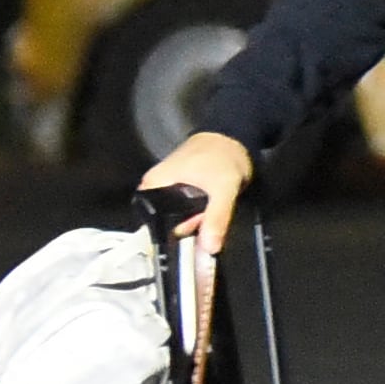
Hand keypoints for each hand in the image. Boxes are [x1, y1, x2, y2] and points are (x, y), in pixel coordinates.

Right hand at [138, 132, 254, 250]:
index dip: (170, 235)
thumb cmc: (221, 156)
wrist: (233, 136)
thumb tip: (210, 247)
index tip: (189, 237)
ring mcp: (167, 189)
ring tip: (208, 208)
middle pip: (167, 223)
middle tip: (205, 217)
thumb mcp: (223, 189)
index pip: (151, 223)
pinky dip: (198, 214)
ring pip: (179, 218)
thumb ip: (216, 218)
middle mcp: (155, 188)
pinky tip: (208, 208)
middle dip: (188, 226)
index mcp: (153, 185)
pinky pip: (186, 210)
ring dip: (195, 221)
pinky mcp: (180, 190)